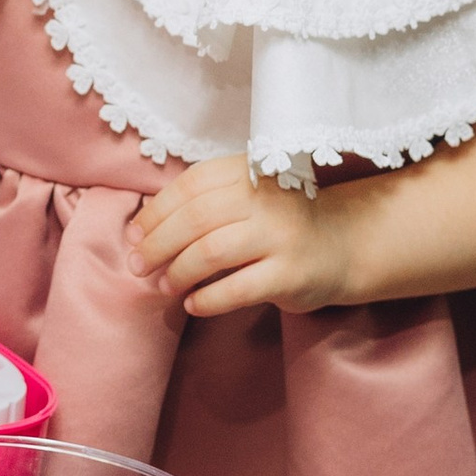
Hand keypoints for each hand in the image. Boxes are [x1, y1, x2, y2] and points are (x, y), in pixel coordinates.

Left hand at [127, 155, 357, 316]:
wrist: (343, 244)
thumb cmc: (280, 222)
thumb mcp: (246, 196)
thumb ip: (202, 203)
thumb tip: (140, 228)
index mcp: (248, 170)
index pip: (191, 185)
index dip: (155, 212)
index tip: (133, 235)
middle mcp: (265, 198)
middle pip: (195, 218)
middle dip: (156, 244)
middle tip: (138, 266)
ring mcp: (280, 236)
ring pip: (211, 252)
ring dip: (178, 272)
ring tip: (165, 286)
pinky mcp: (290, 274)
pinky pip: (236, 289)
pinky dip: (206, 300)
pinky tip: (192, 305)